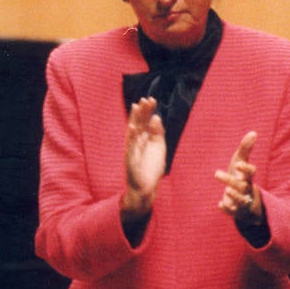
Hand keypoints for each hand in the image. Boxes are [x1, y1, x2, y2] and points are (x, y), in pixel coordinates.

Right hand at [122, 97, 166, 217]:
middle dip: (141, 111)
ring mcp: (132, 150)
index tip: (152, 99)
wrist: (146, 189)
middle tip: (146, 99)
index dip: (147, 111)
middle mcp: (136, 142)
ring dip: (134, 119)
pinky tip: (132, 127)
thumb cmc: (151, 169)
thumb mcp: (159, 148)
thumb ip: (158, 133)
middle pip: (138, 123)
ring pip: (133, 132)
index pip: (145, 122)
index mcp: (143, 139)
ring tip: (136, 107)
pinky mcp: (131, 160)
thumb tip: (157, 117)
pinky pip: (130, 146)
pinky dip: (131, 137)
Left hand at [215, 131, 263, 222]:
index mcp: (248, 177)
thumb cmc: (241, 176)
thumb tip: (253, 132)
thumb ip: (245, 148)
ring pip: (240, 200)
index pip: (251, 173)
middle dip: (230, 180)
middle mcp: (246, 189)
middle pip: (241, 185)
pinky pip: (233, 212)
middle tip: (216, 173)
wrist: (245, 198)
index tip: (238, 164)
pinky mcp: (236, 210)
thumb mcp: (241, 161)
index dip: (246, 169)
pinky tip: (220, 205)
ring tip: (226, 191)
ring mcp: (242, 200)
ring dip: (233, 196)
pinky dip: (227, 209)